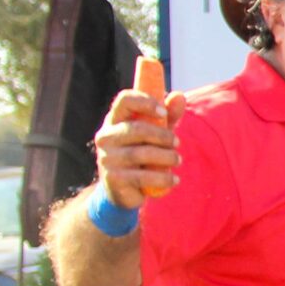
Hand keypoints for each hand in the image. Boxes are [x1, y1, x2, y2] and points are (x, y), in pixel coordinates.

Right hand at [93, 89, 185, 208]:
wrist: (124, 190)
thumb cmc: (142, 152)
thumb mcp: (157, 132)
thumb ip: (168, 115)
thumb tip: (179, 96)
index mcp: (114, 120)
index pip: (124, 100)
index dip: (145, 102)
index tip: (164, 112)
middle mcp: (105, 137)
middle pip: (137, 129)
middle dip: (163, 136)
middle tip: (177, 142)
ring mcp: (106, 158)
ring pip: (142, 153)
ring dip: (167, 157)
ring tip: (177, 160)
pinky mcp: (113, 179)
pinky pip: (143, 176)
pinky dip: (163, 178)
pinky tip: (174, 179)